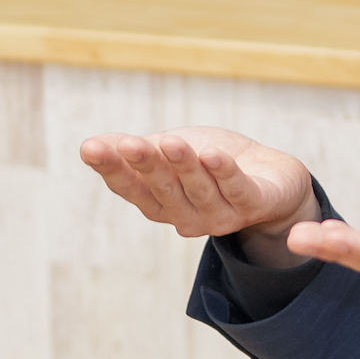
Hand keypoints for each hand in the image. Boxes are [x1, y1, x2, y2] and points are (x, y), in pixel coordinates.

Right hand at [79, 126, 319, 266]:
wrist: (271, 175)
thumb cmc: (211, 162)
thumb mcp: (169, 152)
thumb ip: (134, 152)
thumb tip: (88, 147)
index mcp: (160, 203)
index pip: (130, 187)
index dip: (111, 169)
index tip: (91, 148)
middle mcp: (186, 216)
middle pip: (162, 189)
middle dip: (145, 166)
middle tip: (128, 144)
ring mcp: (220, 215)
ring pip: (199, 189)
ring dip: (185, 166)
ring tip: (172, 142)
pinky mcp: (253, 205)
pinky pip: (237, 190)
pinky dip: (225, 173)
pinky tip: (213, 155)